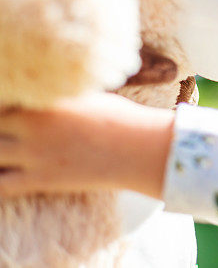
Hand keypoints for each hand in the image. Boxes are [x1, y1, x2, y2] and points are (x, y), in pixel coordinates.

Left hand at [0, 92, 174, 198]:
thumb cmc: (121, 118)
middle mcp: (34, 125)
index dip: (4, 108)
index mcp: (46, 100)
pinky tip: (8, 174)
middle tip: (10, 134)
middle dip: (0, 128)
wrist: (140, 148)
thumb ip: (59, 98)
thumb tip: (46, 98)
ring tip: (9, 152)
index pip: (3, 100)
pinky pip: (1, 185)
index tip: (10, 113)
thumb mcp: (88, 97)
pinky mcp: (42, 179)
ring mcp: (35, 153)